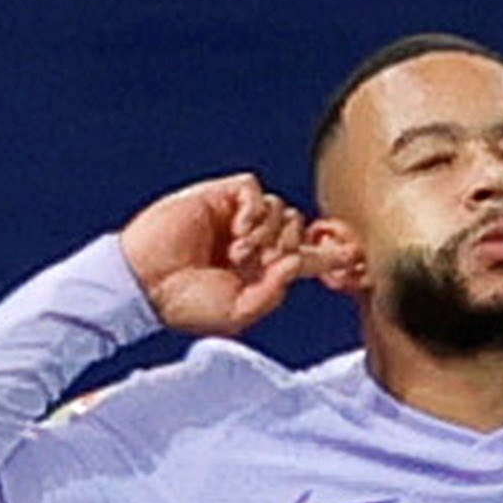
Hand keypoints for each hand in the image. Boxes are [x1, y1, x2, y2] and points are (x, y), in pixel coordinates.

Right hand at [120, 173, 313, 336]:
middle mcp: (253, 241)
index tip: (356, 256)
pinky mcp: (218, 198)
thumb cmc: (185, 304)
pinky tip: (236, 231)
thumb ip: (272, 292)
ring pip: (281, 209)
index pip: (306, 256)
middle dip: (289, 248)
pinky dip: (254, 210)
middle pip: (298, 228)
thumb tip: (297, 264)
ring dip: (267, 234)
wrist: (146, 285)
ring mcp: (236, 218)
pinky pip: (255, 190)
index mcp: (261, 270)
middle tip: (260, 264)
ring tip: (237, 254)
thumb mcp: (239, 312)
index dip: (331, 255)